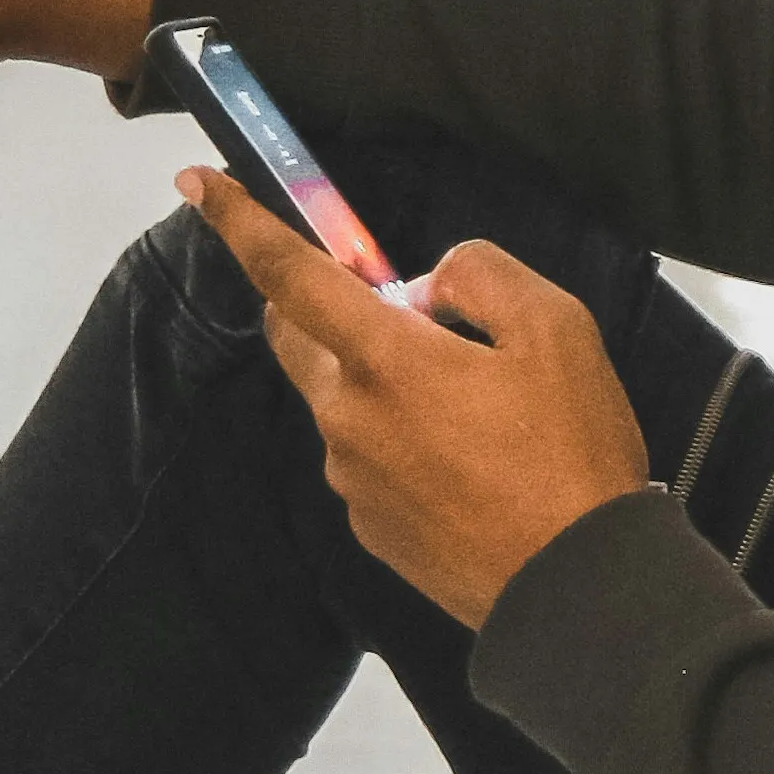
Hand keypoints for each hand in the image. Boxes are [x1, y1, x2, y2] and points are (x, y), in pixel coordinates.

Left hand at [185, 176, 649, 626]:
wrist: (575, 589)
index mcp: (383, 359)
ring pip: (342, 399)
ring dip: (382, 380)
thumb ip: (481, 275)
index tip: (199, 185)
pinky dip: (402, 439)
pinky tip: (473, 462)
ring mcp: (352, 479)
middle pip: (298, 336)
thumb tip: (431, 282)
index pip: (288, 273)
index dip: (240, 221)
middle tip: (408, 312)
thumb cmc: (571, 455)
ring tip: (479, 409)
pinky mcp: (370, 527)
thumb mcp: (556, 329)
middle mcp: (346, 417)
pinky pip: (369, 457)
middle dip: (323, 305)